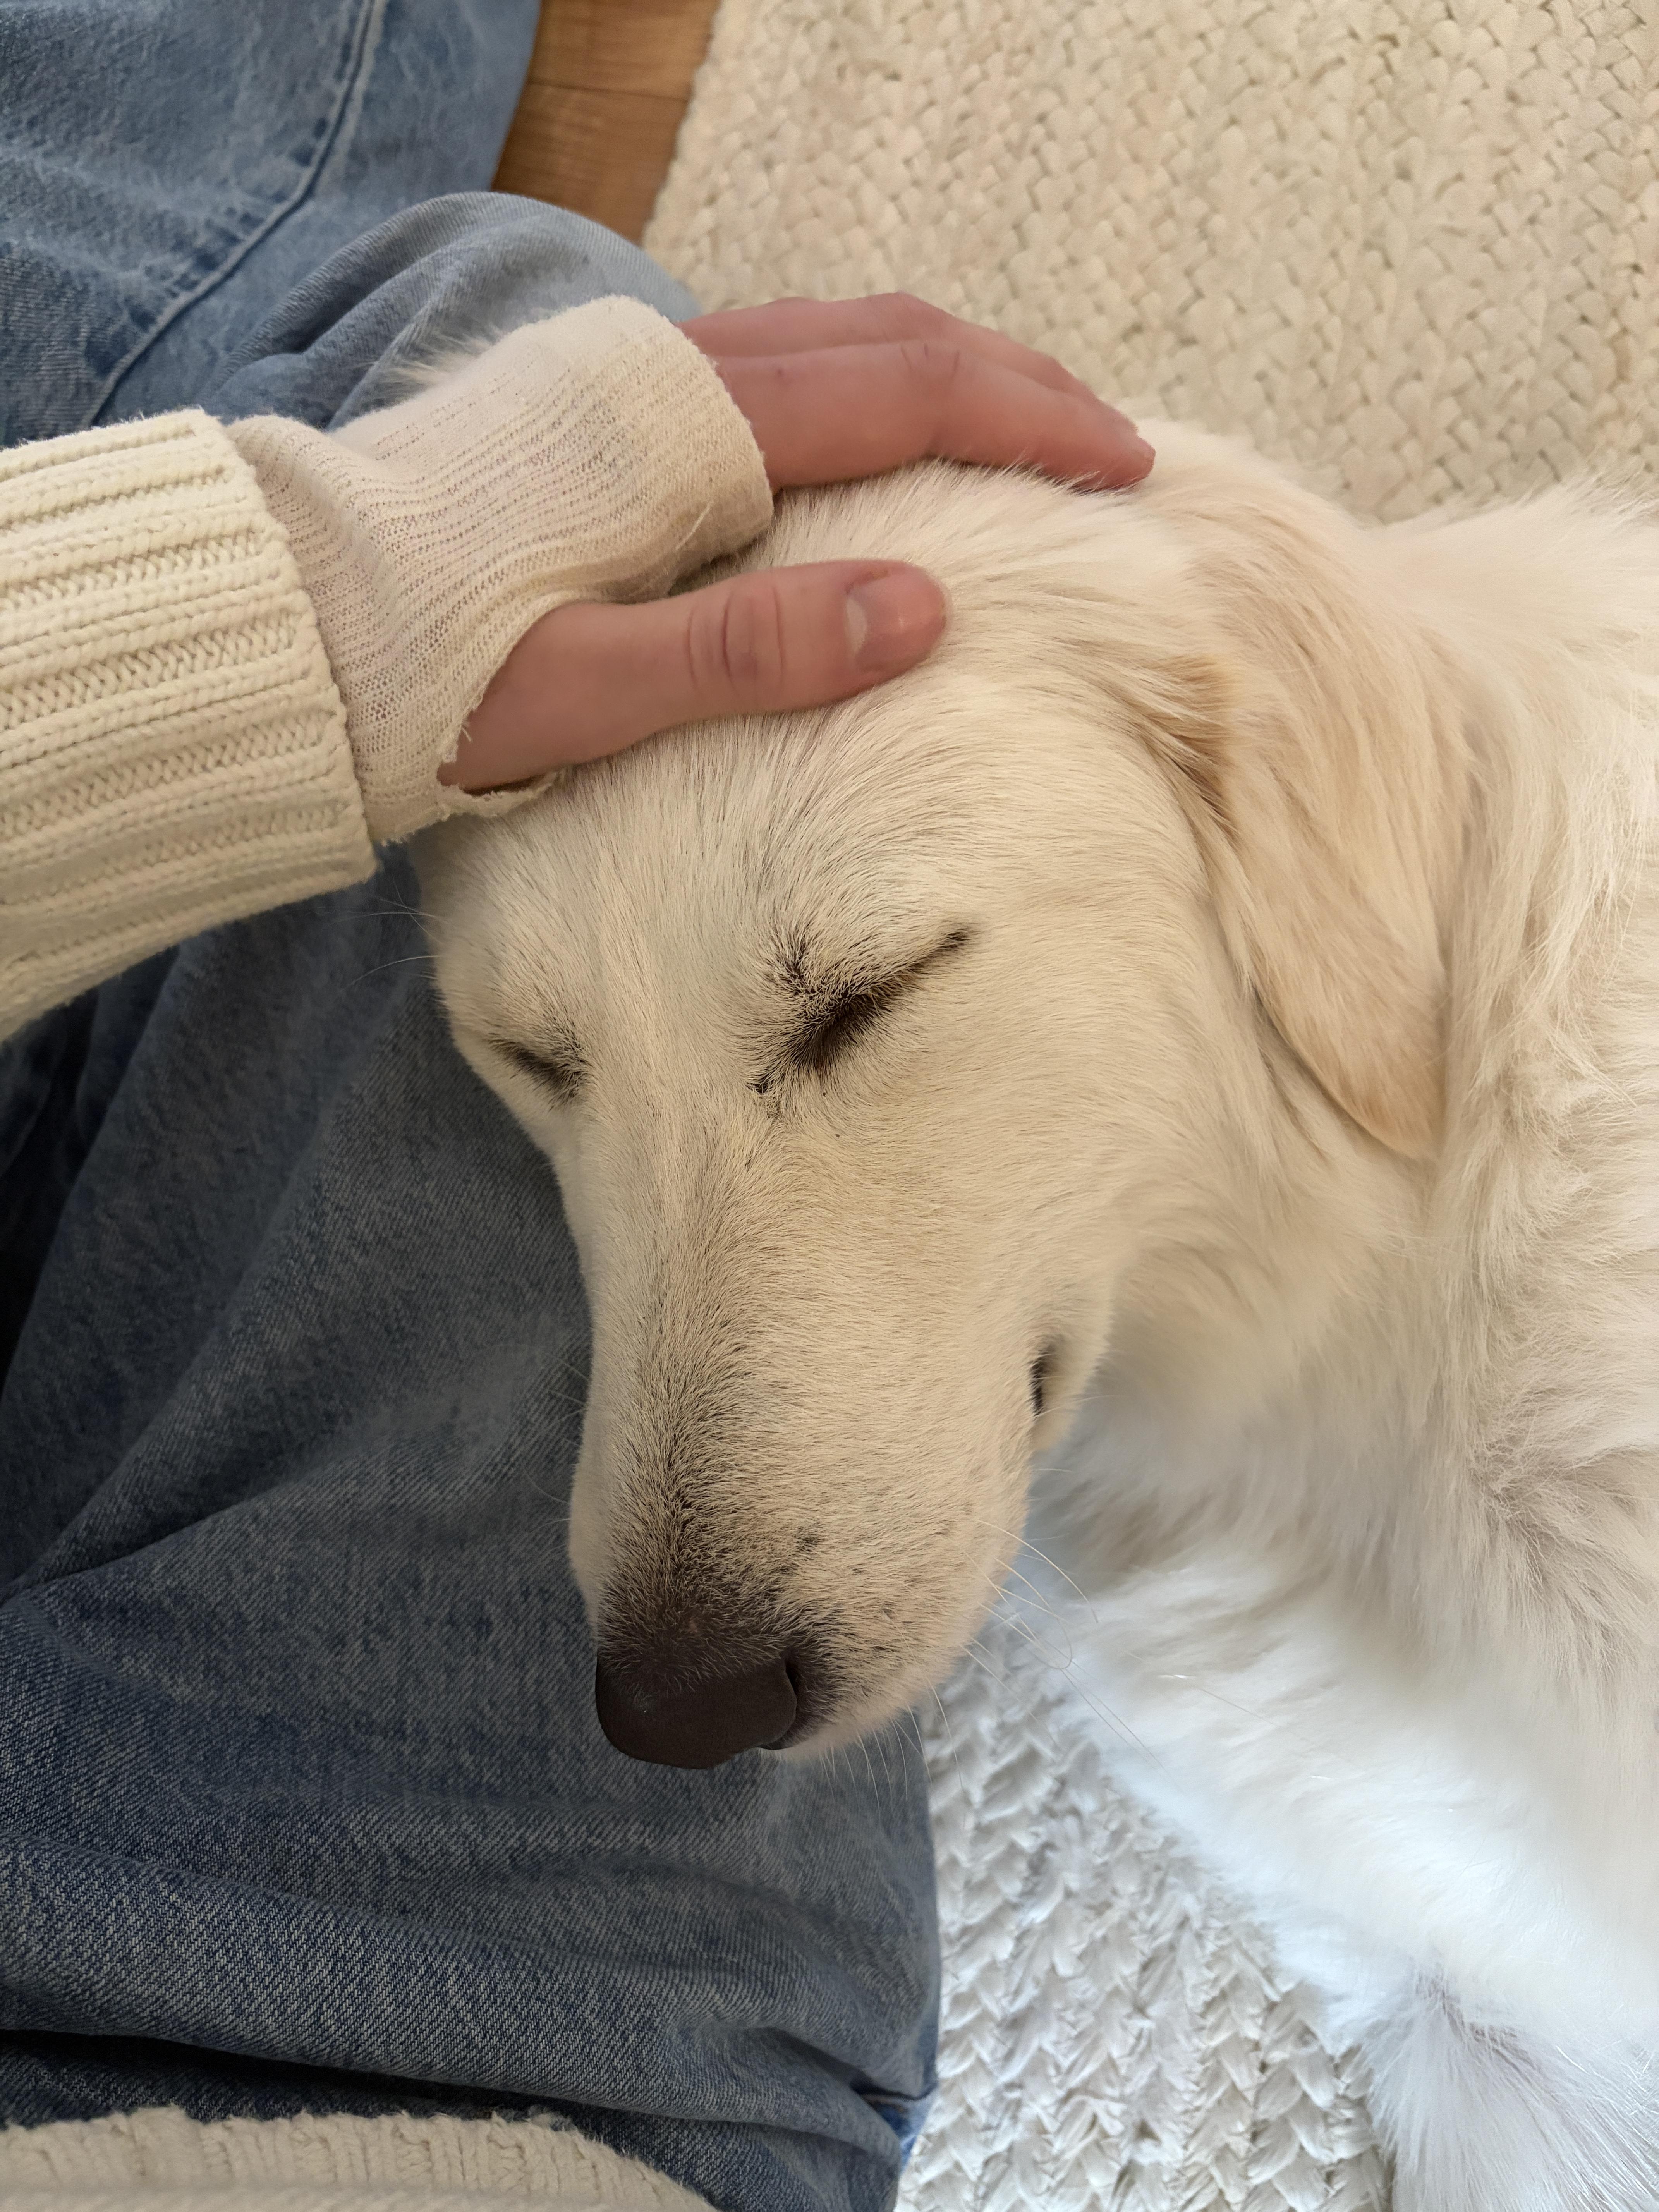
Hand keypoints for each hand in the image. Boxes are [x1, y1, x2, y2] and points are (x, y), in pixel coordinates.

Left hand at [442, 295, 1151, 791]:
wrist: (290, 616)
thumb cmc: (433, 669)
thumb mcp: (593, 689)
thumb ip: (753, 647)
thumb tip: (923, 607)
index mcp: (689, 434)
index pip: (907, 391)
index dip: (1029, 422)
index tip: (1124, 467)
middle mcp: (674, 372)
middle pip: (888, 337)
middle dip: (1011, 380)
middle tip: (1107, 445)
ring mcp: (640, 372)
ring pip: (833, 332)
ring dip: (943, 370)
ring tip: (1020, 432)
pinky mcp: (608, 397)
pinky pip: (776, 354)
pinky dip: (865, 379)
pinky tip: (882, 437)